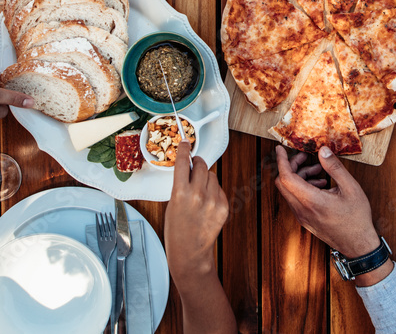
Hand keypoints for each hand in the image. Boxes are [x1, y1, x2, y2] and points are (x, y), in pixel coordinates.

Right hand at [165, 140, 228, 284]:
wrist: (190, 254)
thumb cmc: (176, 231)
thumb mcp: (172, 204)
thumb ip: (181, 185)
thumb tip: (188, 168)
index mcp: (180, 193)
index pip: (184, 162)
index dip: (184, 149)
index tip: (185, 142)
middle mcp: (198, 195)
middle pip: (202, 165)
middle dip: (197, 163)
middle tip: (194, 166)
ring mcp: (213, 201)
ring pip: (212, 175)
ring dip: (206, 178)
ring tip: (198, 191)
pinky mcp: (224, 206)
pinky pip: (219, 188)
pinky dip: (214, 190)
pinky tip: (206, 203)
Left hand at [274, 145, 378, 257]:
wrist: (358, 246)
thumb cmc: (357, 218)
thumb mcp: (350, 188)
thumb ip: (334, 167)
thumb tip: (323, 150)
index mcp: (312, 201)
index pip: (286, 178)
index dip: (281, 161)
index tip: (280, 149)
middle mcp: (302, 210)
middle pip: (283, 183)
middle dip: (291, 166)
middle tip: (305, 158)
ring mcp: (302, 217)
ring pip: (289, 191)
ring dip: (300, 177)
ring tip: (320, 172)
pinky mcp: (305, 221)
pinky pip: (296, 200)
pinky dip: (302, 188)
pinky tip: (321, 185)